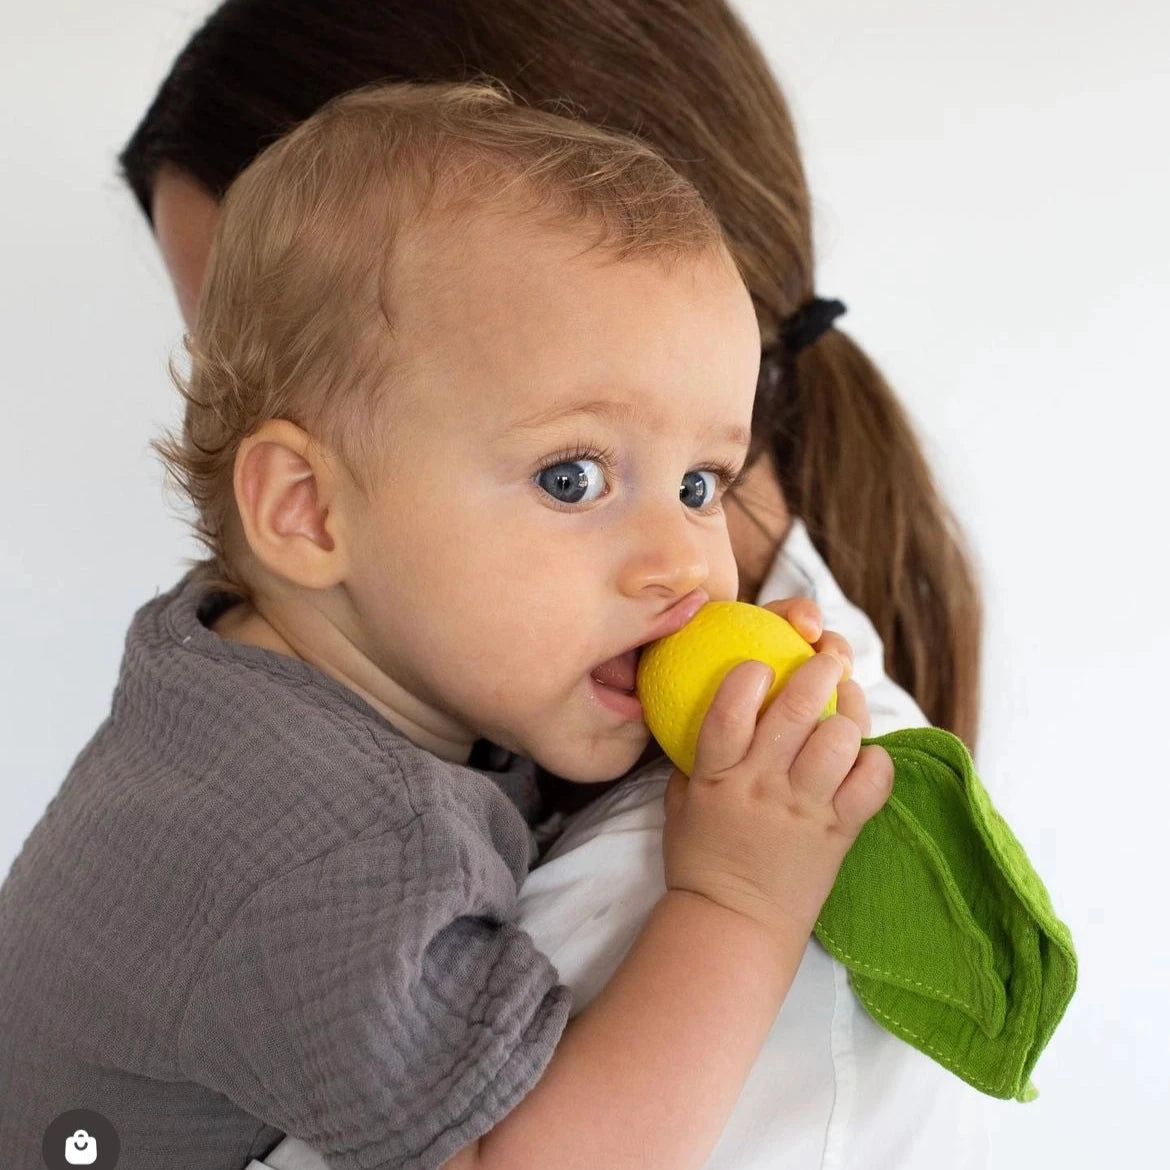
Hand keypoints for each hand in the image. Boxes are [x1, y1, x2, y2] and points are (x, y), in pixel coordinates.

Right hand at [662, 597, 892, 937]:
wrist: (734, 922)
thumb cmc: (701, 859)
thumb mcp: (681, 801)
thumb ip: (697, 757)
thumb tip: (710, 711)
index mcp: (718, 775)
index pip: (730, 708)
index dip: (750, 675)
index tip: (761, 663)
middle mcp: (763, 785)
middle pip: (797, 709)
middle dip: (819, 669)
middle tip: (828, 656)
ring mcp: (804, 808)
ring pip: (841, 739)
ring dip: (850, 712)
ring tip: (849, 703)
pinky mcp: (839, 832)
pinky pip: (873, 783)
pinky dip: (876, 762)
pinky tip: (866, 756)